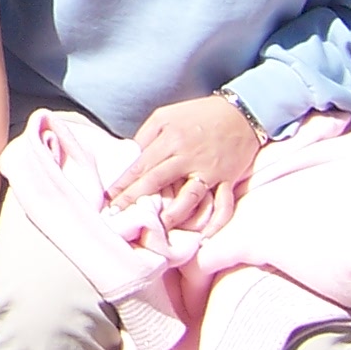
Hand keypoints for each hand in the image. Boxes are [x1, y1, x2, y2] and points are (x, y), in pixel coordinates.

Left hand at [104, 95, 263, 223]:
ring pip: (190, 195)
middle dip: (136, 198)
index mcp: (170, 139)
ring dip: (174, 213)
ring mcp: (209, 170)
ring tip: (159, 226)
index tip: (109, 197)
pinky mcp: (228, 180)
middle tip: (119, 215)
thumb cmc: (198, 114)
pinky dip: (216, 222)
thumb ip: (147, 136)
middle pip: (158, 180)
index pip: (141, 164)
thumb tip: (132, 158)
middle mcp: (188, 156)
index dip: (124, 183)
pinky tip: (204, 237)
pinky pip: (223, 204)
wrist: (241, 112)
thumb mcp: (165, 115)